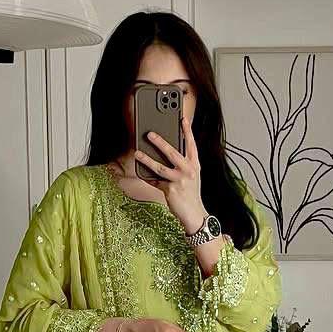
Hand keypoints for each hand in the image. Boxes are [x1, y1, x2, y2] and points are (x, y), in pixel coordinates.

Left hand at [133, 116, 206, 232]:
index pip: (191, 144)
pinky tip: (140, 171)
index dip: (187, 130)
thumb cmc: (190, 193)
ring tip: (138, 153)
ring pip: (160, 167)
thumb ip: (182, 164)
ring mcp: (179, 180)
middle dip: (160, 142)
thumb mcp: (191, 176)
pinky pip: (155, 181)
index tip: (182, 118)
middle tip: (150, 133)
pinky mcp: (170, 190)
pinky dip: (147, 177)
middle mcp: (188, 170)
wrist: (194, 213)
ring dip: (147, 159)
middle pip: (172, 152)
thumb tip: (165, 153)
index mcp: (194, 164)